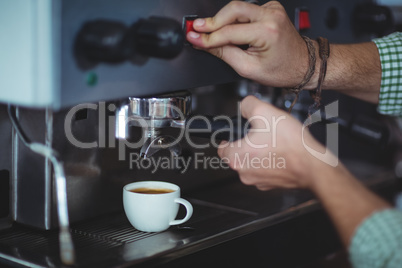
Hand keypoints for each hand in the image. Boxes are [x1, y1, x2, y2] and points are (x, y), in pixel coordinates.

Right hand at [186, 1, 313, 88]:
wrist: (303, 64)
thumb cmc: (282, 69)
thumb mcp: (248, 68)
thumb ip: (224, 54)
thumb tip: (205, 44)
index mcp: (267, 31)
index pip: (229, 31)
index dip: (208, 37)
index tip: (193, 37)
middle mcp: (271, 15)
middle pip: (232, 10)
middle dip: (212, 21)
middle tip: (195, 29)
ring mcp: (272, 9)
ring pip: (237, 8)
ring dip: (221, 19)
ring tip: (208, 32)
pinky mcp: (270, 8)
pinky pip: (246, 9)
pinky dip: (234, 19)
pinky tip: (228, 29)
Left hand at [217, 95, 332, 190]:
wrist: (313, 165)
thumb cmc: (290, 144)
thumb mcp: (264, 111)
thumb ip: (247, 105)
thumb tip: (244, 106)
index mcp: (236, 157)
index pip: (221, 147)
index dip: (228, 137)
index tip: (235, 133)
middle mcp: (244, 173)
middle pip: (237, 155)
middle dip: (246, 143)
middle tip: (260, 134)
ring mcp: (258, 181)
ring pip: (252, 162)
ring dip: (259, 153)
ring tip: (273, 142)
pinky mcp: (271, 185)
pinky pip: (265, 170)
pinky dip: (270, 162)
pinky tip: (281, 152)